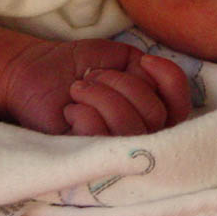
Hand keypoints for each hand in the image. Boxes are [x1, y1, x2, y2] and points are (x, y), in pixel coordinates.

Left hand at [3, 39, 190, 135]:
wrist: (36, 70)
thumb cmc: (79, 64)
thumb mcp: (122, 57)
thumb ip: (146, 72)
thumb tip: (151, 85)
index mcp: (150, 108)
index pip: (180, 105)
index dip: (170, 80)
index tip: (144, 61)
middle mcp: (138, 134)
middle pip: (154, 115)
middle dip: (123, 85)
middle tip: (94, 76)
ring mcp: (112, 150)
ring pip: (130, 127)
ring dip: (102, 96)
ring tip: (79, 89)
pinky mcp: (85, 158)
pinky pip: (99, 137)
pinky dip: (84, 112)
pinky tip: (70, 109)